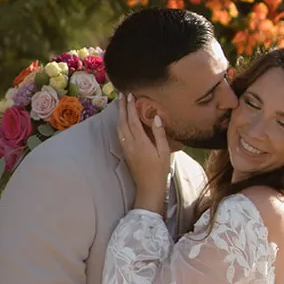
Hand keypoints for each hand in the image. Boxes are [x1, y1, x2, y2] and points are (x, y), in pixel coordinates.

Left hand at [117, 93, 171, 214]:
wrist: (148, 189)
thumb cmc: (159, 171)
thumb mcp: (164, 152)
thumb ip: (159, 134)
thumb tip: (156, 117)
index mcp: (141, 142)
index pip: (133, 120)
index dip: (130, 107)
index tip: (130, 95)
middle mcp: (130, 144)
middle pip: (123, 122)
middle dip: (121, 107)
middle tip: (122, 94)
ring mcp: (126, 148)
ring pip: (119, 128)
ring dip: (119, 115)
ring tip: (120, 104)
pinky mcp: (125, 152)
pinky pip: (120, 134)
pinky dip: (120, 124)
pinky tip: (122, 121)